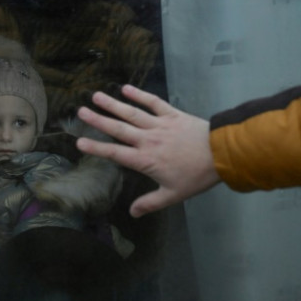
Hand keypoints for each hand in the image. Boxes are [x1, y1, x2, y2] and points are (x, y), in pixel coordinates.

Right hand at [75, 84, 220, 216]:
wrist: (222, 154)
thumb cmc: (196, 176)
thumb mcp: (173, 194)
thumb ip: (151, 202)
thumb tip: (132, 212)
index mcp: (145, 160)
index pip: (115, 153)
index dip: (96, 148)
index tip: (79, 142)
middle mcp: (147, 139)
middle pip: (118, 129)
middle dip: (98, 120)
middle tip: (80, 111)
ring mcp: (159, 124)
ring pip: (131, 113)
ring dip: (113, 104)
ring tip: (96, 95)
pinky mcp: (172, 114)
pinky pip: (153, 102)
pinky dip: (140, 94)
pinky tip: (126, 88)